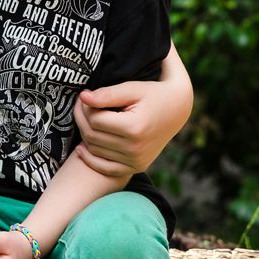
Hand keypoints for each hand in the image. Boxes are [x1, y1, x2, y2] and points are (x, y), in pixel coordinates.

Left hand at [73, 77, 189, 177]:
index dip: (85, 107)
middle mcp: (135, 148)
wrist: (178, 109)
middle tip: (80, 106)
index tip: (84, 97)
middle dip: (81, 119)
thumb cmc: (153, 94)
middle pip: (93, 136)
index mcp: (134, 128)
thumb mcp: (132, 88)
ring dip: (85, 135)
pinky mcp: (137, 166)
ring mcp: (137, 160)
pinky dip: (91, 160)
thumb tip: (82, 98)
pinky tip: (81, 148)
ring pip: (95, 150)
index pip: (95, 120)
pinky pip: (106, 169)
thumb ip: (107, 94)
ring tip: (86, 119)